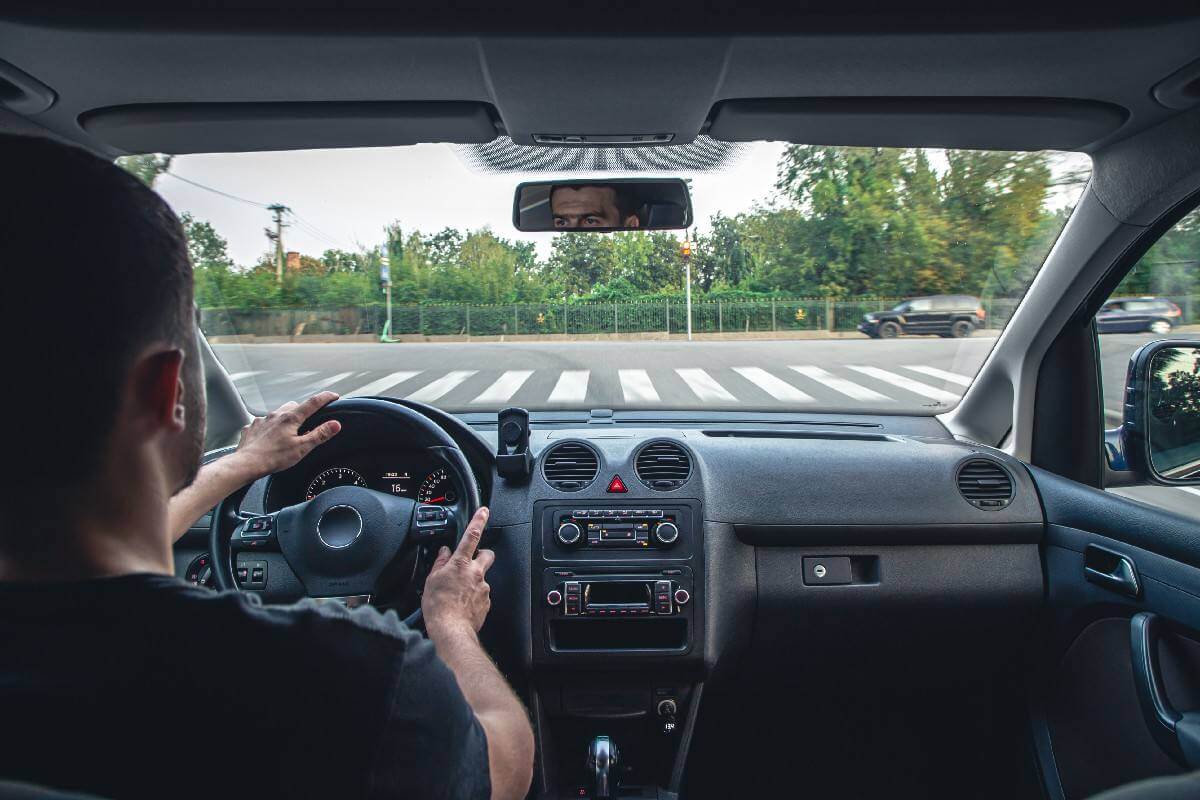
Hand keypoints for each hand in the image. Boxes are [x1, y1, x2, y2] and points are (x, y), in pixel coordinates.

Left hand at [230, 392, 341, 479]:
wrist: (246, 463)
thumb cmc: (273, 457)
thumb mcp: (302, 448)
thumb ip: (319, 434)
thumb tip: (335, 424)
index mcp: (291, 418)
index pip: (313, 403)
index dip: (325, 398)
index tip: (334, 396)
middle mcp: (276, 415)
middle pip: (294, 406)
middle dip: (303, 410)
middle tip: (308, 421)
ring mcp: (262, 420)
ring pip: (278, 413)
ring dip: (285, 418)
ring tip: (288, 432)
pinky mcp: (252, 427)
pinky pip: (264, 422)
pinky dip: (270, 426)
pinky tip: (270, 437)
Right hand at [422, 507, 493, 636]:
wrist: (451, 631)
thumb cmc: (438, 608)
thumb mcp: (431, 581)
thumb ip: (439, 563)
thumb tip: (443, 552)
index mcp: (460, 564)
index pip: (472, 535)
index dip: (478, 520)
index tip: (484, 511)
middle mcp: (475, 573)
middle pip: (487, 554)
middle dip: (482, 553)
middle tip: (472, 560)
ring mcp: (483, 588)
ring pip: (482, 576)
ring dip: (473, 580)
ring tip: (459, 592)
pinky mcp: (486, 602)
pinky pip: (481, 594)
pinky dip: (474, 596)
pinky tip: (463, 604)